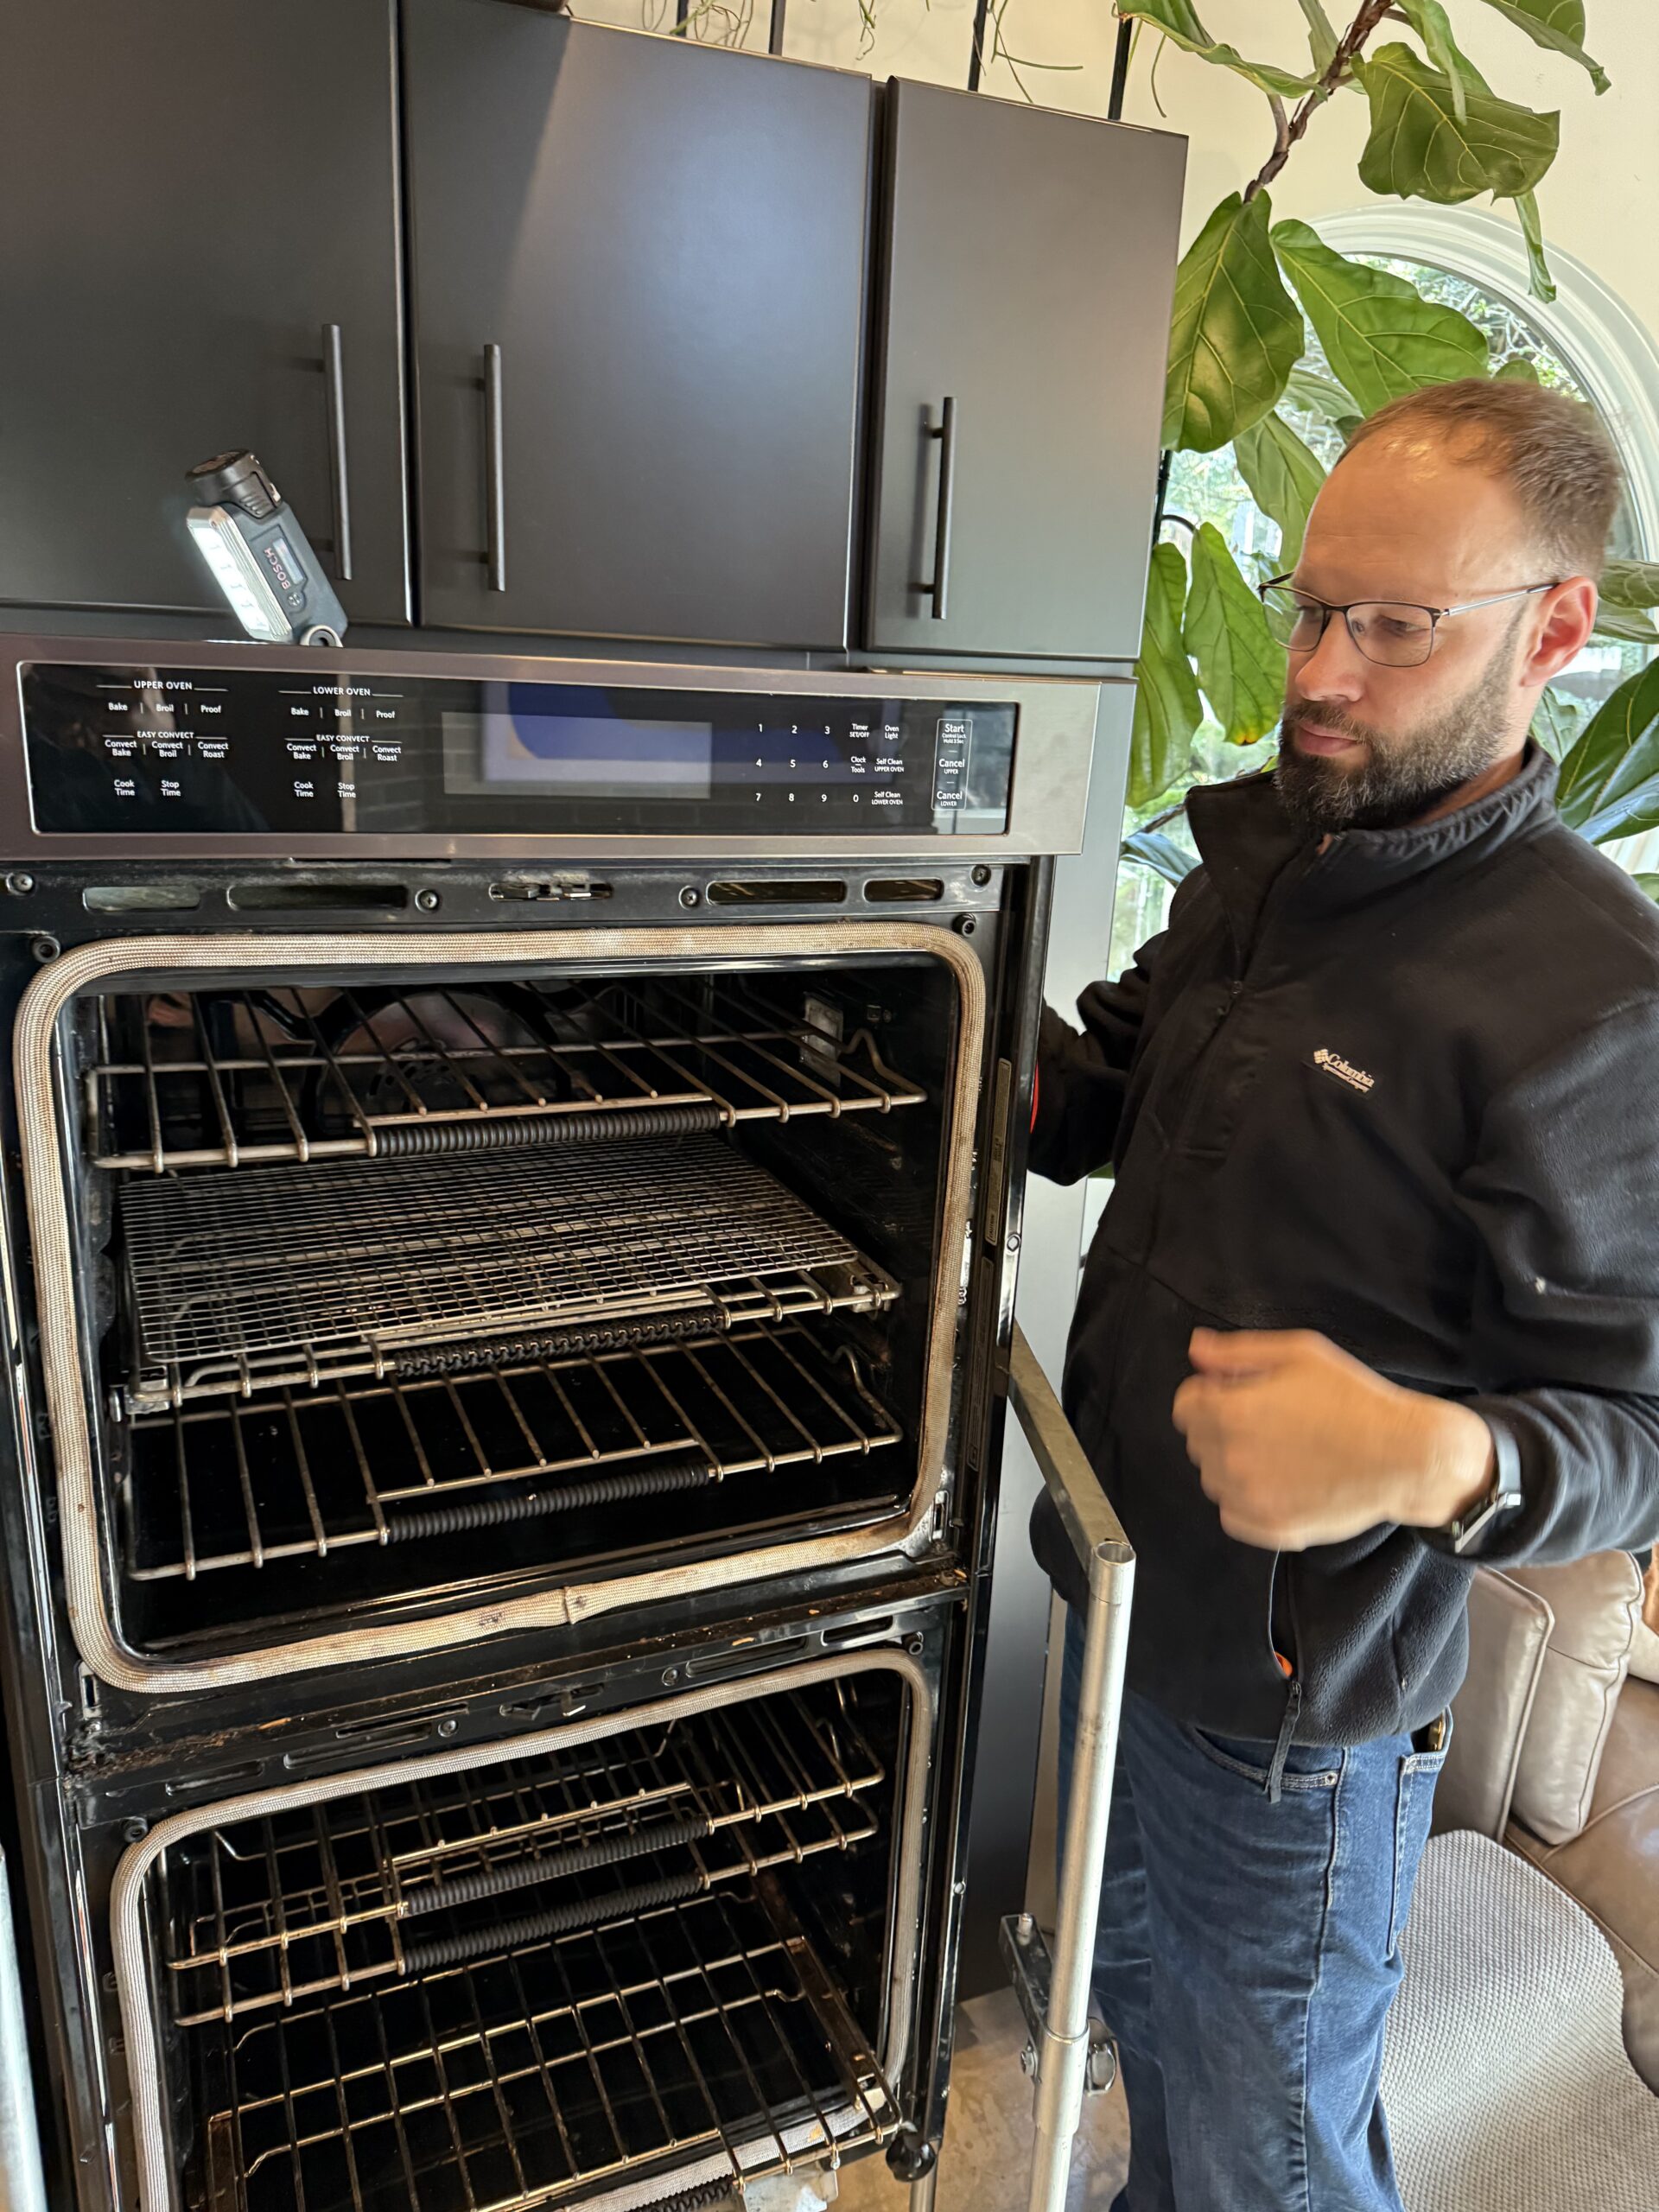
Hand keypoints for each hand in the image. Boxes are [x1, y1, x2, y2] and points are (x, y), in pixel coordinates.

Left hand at [1171, 1328, 1495, 1551]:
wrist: (1402, 1455)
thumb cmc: (1354, 1401)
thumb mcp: (1298, 1354)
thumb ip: (1237, 1352)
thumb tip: (1196, 1349)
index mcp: (1232, 1413)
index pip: (1185, 1405)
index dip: (1210, 1394)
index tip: (1237, 1393)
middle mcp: (1233, 1460)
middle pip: (1197, 1441)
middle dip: (1221, 1425)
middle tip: (1267, 1418)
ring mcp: (1252, 1499)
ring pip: (1213, 1479)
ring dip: (1231, 1463)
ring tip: (1278, 1448)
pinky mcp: (1273, 1529)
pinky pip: (1232, 1514)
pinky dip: (1246, 1499)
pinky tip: (1279, 1479)